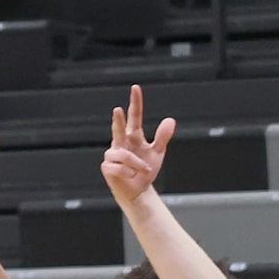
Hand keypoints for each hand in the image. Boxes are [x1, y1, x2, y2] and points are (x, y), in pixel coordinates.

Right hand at [100, 84, 176, 206]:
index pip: (134, 116)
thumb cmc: (145, 170)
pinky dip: (128, 172)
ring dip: (136, 163)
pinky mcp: (107, 167)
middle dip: (118, 120)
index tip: (135, 88)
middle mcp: (121, 143)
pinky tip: (130, 175)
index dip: (135, 103)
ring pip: (123, 155)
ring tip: (144, 170)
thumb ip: (162, 137)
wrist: (137, 191)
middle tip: (117, 110)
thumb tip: (170, 120)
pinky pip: (118, 167)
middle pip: (119, 129)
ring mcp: (112, 155)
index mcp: (133, 136)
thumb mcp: (158, 153)